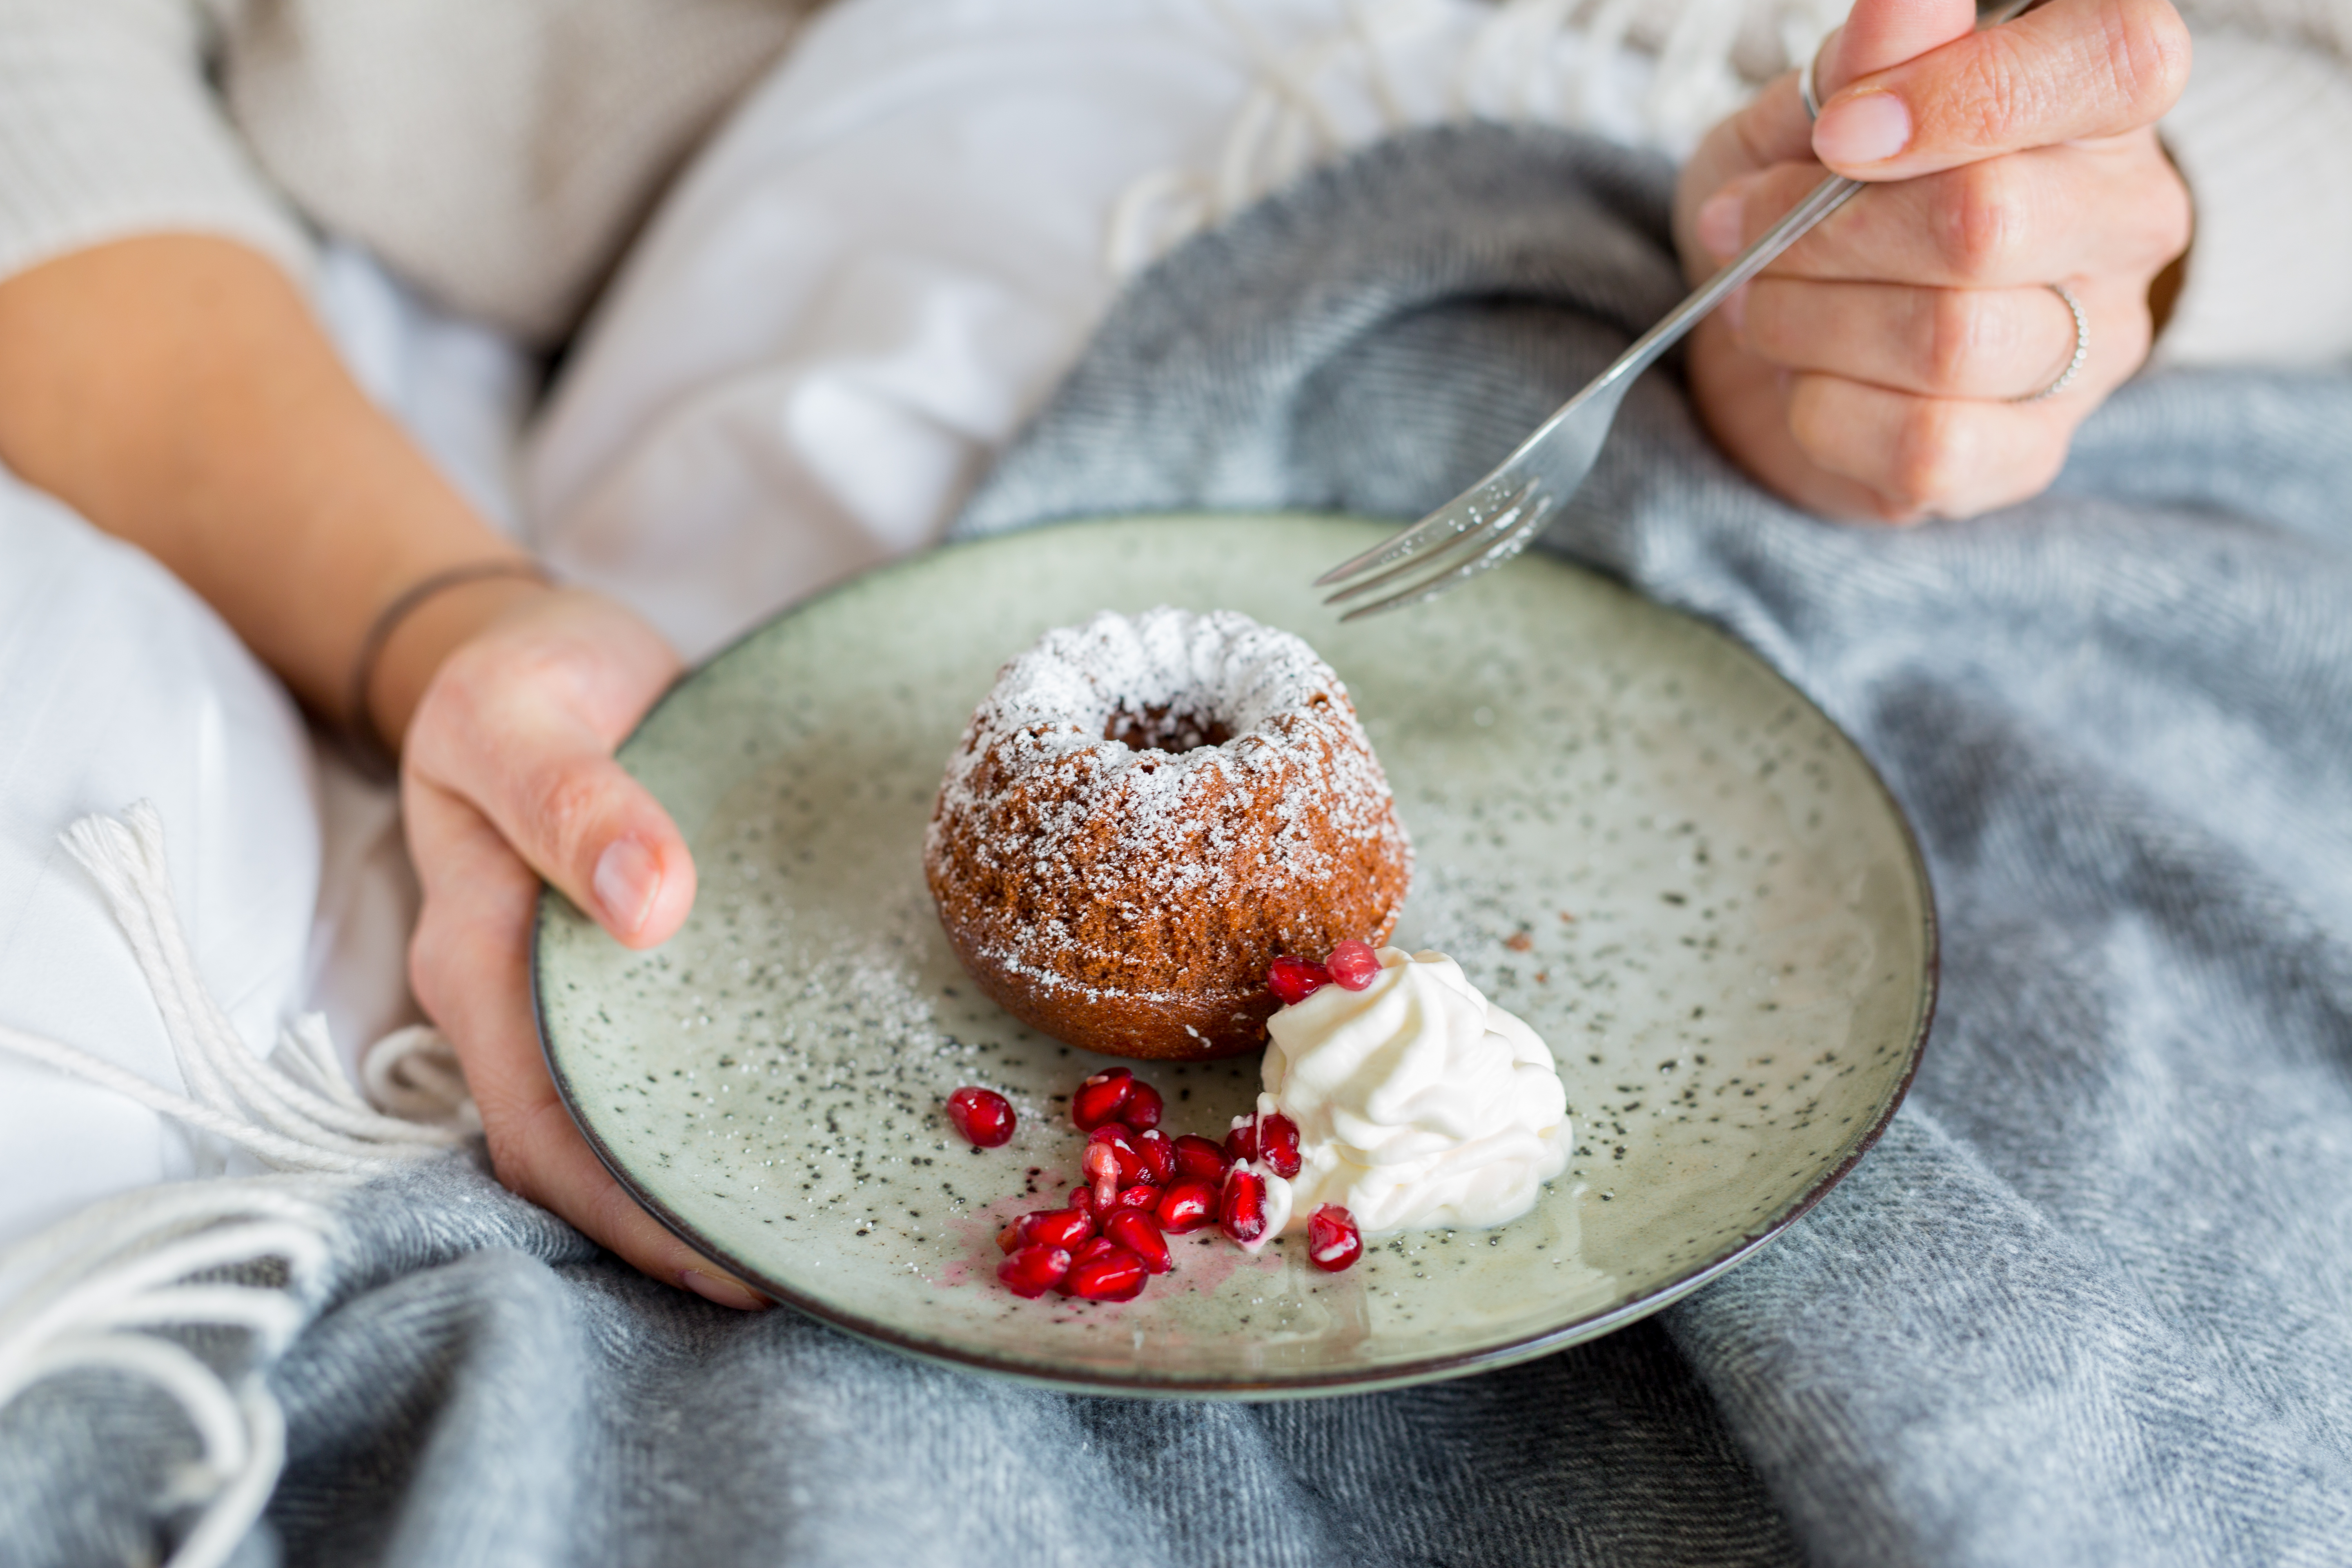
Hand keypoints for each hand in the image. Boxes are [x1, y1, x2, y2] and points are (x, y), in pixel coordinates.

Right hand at [397, 585, 762, 1308]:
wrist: (527, 653)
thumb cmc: (523, 679)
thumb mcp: (518, 713)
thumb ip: (572, 798)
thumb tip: (647, 905)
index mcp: (474, 958)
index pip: (542, 1130)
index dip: (630, 1213)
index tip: (737, 1263)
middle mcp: (510, 1002)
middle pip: (581, 1158)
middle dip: (673, 1233)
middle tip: (799, 1276)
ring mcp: (561, 995)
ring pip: (617, 1128)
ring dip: (698, 1188)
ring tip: (814, 1234)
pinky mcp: (619, 974)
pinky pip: (656, 1069)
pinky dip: (714, 1115)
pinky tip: (803, 1130)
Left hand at [1672, 0, 2191, 521]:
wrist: (1766, 340)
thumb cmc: (1807, 203)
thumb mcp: (1814, 109)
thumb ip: (1875, 56)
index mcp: (2096, 108)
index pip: (2113, 59)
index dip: (1963, 94)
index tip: (1839, 130)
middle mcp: (2126, 223)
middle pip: (1989, 221)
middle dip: (1826, 232)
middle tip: (1752, 233)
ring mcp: (2094, 348)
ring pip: (1948, 341)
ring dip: (1809, 321)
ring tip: (1763, 304)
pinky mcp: (2030, 454)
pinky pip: (1926, 443)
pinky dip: (1825, 413)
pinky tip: (1807, 383)